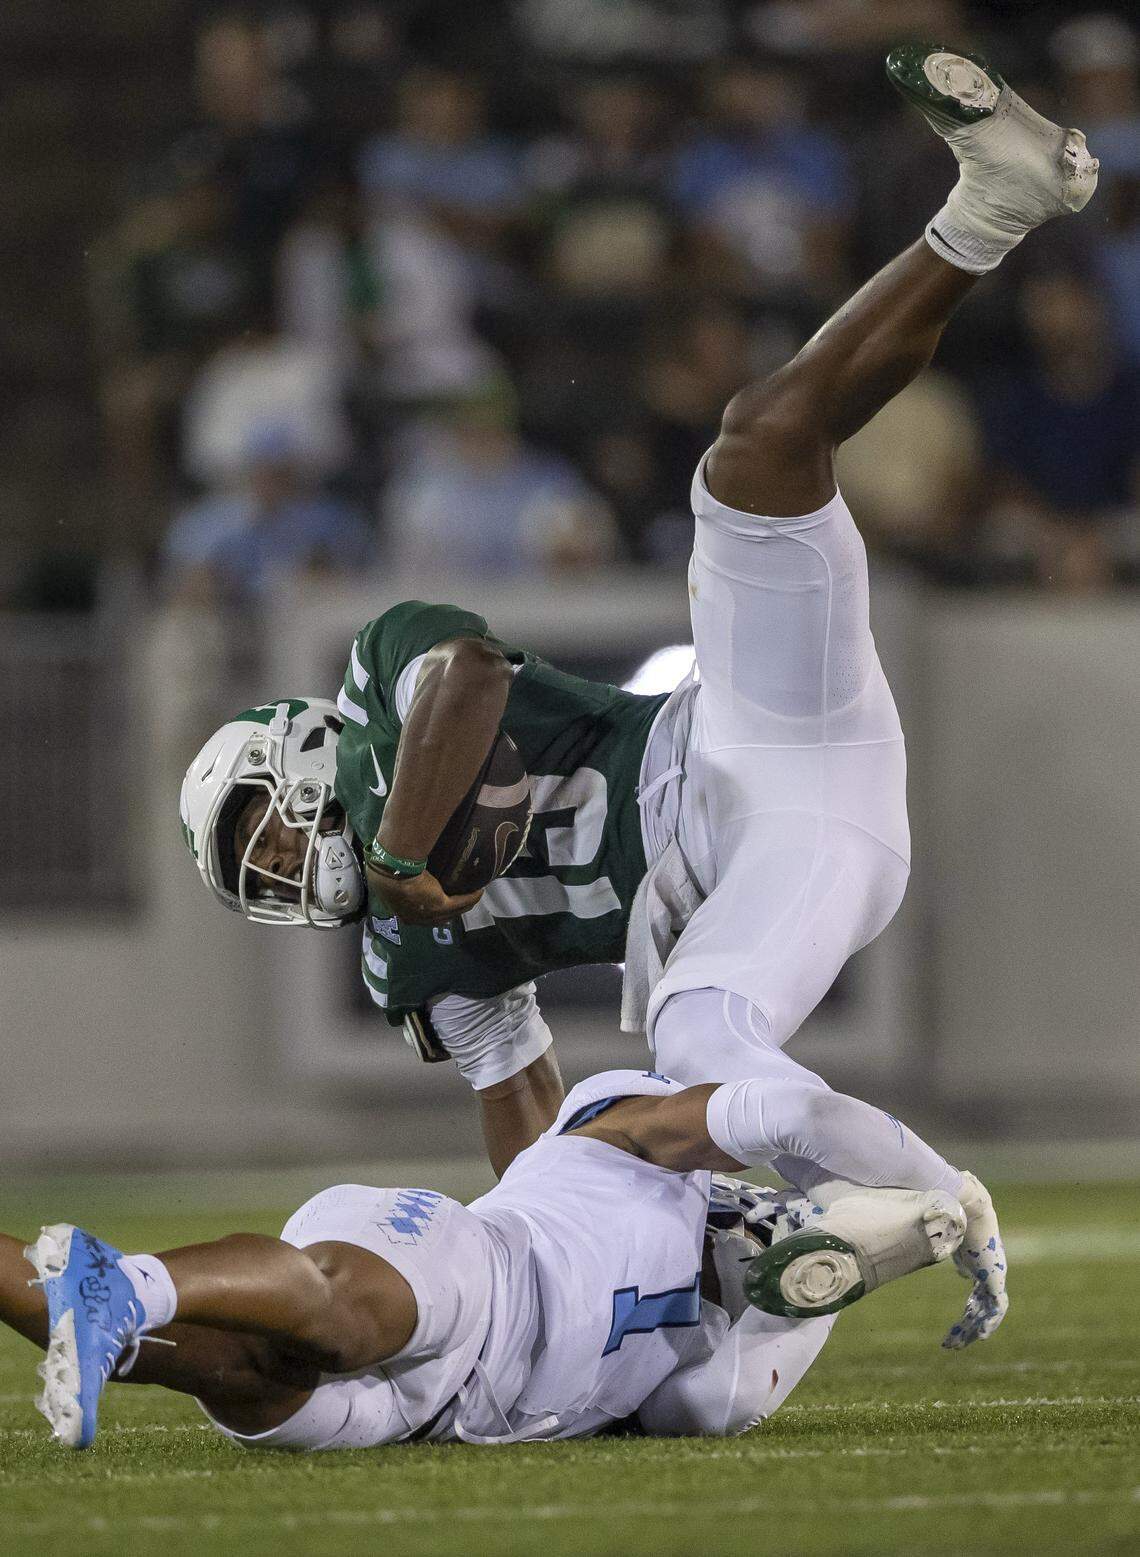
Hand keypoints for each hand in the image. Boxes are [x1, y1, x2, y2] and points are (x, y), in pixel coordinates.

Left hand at [365, 863, 482, 927]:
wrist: (391, 870)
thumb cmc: (387, 868)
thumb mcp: (391, 877)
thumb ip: (396, 876)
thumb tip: (398, 864)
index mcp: (402, 912)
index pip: (420, 915)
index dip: (431, 910)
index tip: (440, 901)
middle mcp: (416, 918)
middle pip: (438, 918)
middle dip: (450, 911)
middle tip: (461, 901)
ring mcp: (428, 914)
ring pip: (451, 912)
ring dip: (464, 904)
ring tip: (473, 895)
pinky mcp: (441, 905)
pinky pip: (460, 903)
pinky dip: (470, 897)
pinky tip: (479, 891)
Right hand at [942, 1171, 1008, 1348]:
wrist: (964, 1204)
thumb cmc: (948, 1210)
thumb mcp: (938, 1232)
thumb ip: (934, 1241)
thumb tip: (924, 1248)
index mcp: (976, 1261)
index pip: (977, 1292)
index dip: (970, 1310)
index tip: (957, 1326)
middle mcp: (986, 1270)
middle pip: (980, 1304)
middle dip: (967, 1326)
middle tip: (950, 1345)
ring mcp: (994, 1273)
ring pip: (987, 1310)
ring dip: (973, 1329)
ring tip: (955, 1346)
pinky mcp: (996, 1275)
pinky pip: (997, 1307)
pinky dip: (989, 1322)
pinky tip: (980, 1337)